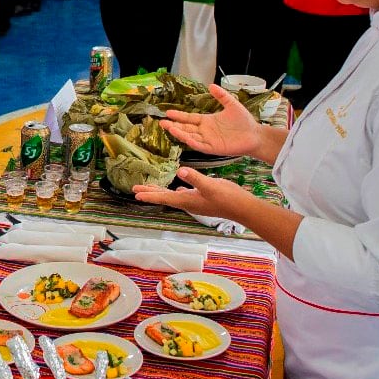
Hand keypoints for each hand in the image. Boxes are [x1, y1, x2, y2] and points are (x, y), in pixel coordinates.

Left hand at [133, 167, 251, 218]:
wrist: (243, 208)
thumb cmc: (227, 198)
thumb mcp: (211, 185)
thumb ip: (195, 178)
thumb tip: (180, 171)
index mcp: (187, 200)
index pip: (164, 197)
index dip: (149, 195)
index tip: (135, 194)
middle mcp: (188, 202)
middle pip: (164, 197)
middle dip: (150, 193)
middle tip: (134, 190)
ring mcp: (195, 201)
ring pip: (173, 195)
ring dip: (161, 191)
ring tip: (150, 188)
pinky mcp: (202, 197)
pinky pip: (184, 193)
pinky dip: (176, 190)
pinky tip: (178, 187)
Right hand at [159, 84, 261, 155]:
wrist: (255, 135)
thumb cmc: (244, 121)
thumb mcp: (232, 104)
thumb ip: (221, 95)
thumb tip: (211, 85)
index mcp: (207, 121)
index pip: (189, 118)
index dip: (179, 116)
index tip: (167, 112)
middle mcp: (205, 131)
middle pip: (186, 128)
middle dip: (173, 125)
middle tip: (161, 122)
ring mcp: (208, 140)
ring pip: (190, 137)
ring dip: (179, 133)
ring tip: (169, 128)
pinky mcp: (213, 148)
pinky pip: (199, 145)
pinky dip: (191, 141)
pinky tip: (183, 137)